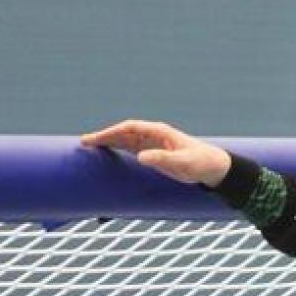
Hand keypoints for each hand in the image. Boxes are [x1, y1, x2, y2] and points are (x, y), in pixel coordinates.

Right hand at [81, 120, 231, 186]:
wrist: (212, 167)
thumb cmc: (199, 163)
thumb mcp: (182, 163)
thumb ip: (163, 159)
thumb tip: (141, 157)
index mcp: (159, 132)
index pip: (130, 128)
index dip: (112, 132)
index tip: (96, 139)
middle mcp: (153, 135)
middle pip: (123, 132)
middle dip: (104, 136)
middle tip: (83, 142)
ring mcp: (152, 144)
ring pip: (124, 140)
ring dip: (108, 142)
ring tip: (88, 147)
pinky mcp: (153, 153)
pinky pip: (130, 149)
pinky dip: (116, 149)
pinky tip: (106, 153)